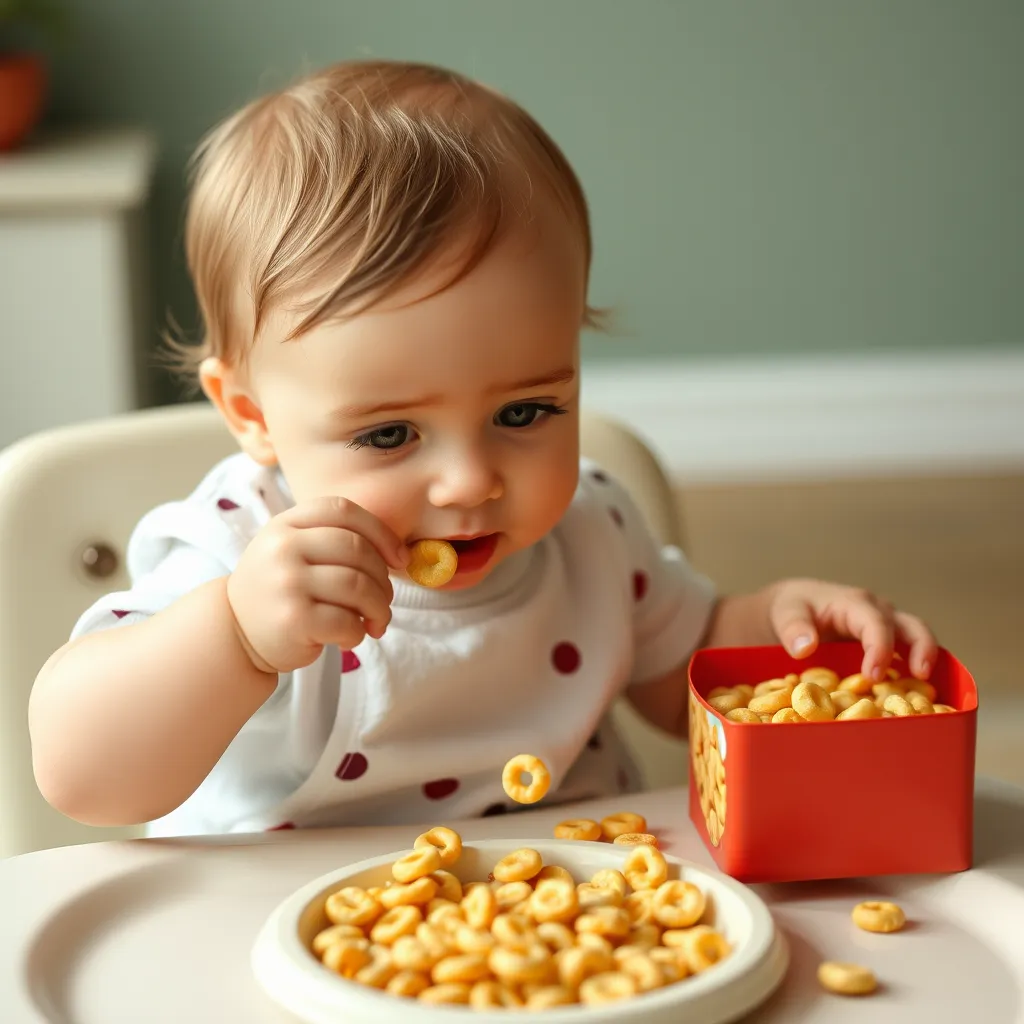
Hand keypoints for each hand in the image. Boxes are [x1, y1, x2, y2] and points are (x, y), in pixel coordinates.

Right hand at [226, 497, 407, 673]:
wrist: (235, 631)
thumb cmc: (280, 589)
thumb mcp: (293, 550)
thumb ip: (334, 539)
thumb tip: (398, 554)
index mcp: (286, 523)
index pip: (344, 511)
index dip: (381, 532)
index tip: (398, 559)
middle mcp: (283, 547)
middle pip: (358, 550)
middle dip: (383, 579)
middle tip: (382, 600)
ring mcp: (287, 582)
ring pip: (358, 587)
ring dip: (378, 609)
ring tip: (375, 621)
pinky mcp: (294, 619)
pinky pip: (347, 621)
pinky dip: (358, 632)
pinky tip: (349, 637)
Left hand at [766, 578, 936, 680]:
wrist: (794, 607)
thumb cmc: (793, 608)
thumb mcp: (785, 612)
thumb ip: (793, 628)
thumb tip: (804, 649)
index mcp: (854, 604)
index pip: (875, 623)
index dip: (879, 648)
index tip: (872, 675)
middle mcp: (878, 613)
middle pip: (913, 627)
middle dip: (922, 650)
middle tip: (921, 676)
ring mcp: (887, 628)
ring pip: (917, 640)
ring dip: (926, 662)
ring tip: (927, 691)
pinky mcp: (887, 644)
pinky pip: (909, 656)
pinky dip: (914, 673)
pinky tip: (913, 697)